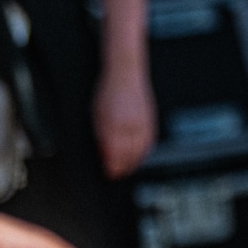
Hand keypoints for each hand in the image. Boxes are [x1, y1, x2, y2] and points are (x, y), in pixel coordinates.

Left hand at [92, 64, 155, 179]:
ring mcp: (143, 123)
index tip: (109, 174)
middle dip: (122, 168)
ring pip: (142, 151)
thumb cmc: (108, 92)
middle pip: (129, 156)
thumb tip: (103, 155)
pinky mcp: (151, 119)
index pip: (115, 155)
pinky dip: (145, 151)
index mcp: (114, 125)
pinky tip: (139, 155)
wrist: (126, 73)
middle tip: (116, 174)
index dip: (112, 168)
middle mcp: (130, 126)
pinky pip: (150, 141)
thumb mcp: (96, 116)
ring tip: (127, 168)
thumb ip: (100, 138)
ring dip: (134, 162)